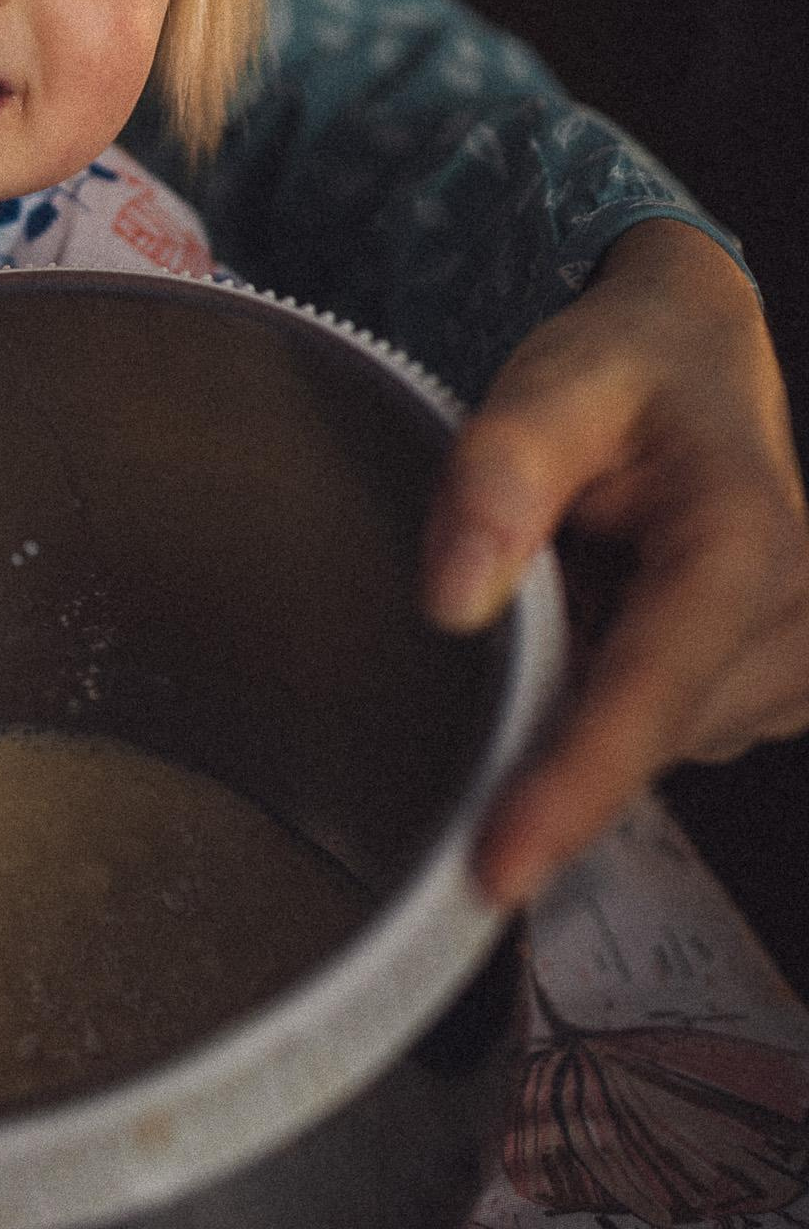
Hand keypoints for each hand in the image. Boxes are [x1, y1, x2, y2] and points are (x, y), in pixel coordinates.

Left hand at [419, 220, 808, 904]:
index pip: (650, 693)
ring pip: (652, 743)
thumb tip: (453, 603)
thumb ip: (497, 478)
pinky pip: (664, 733)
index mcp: (745, 544)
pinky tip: (604, 610)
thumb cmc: (621, 372)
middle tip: (518, 597)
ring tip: (578, 575)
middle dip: (553, 714)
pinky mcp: (772, 694)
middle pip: (645, 733)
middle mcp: (797, 619)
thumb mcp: (548, 386)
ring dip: (584, 692)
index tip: (498, 868)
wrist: (694, 361)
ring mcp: (795, 668)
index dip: (571, 787)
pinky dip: (609, 695)